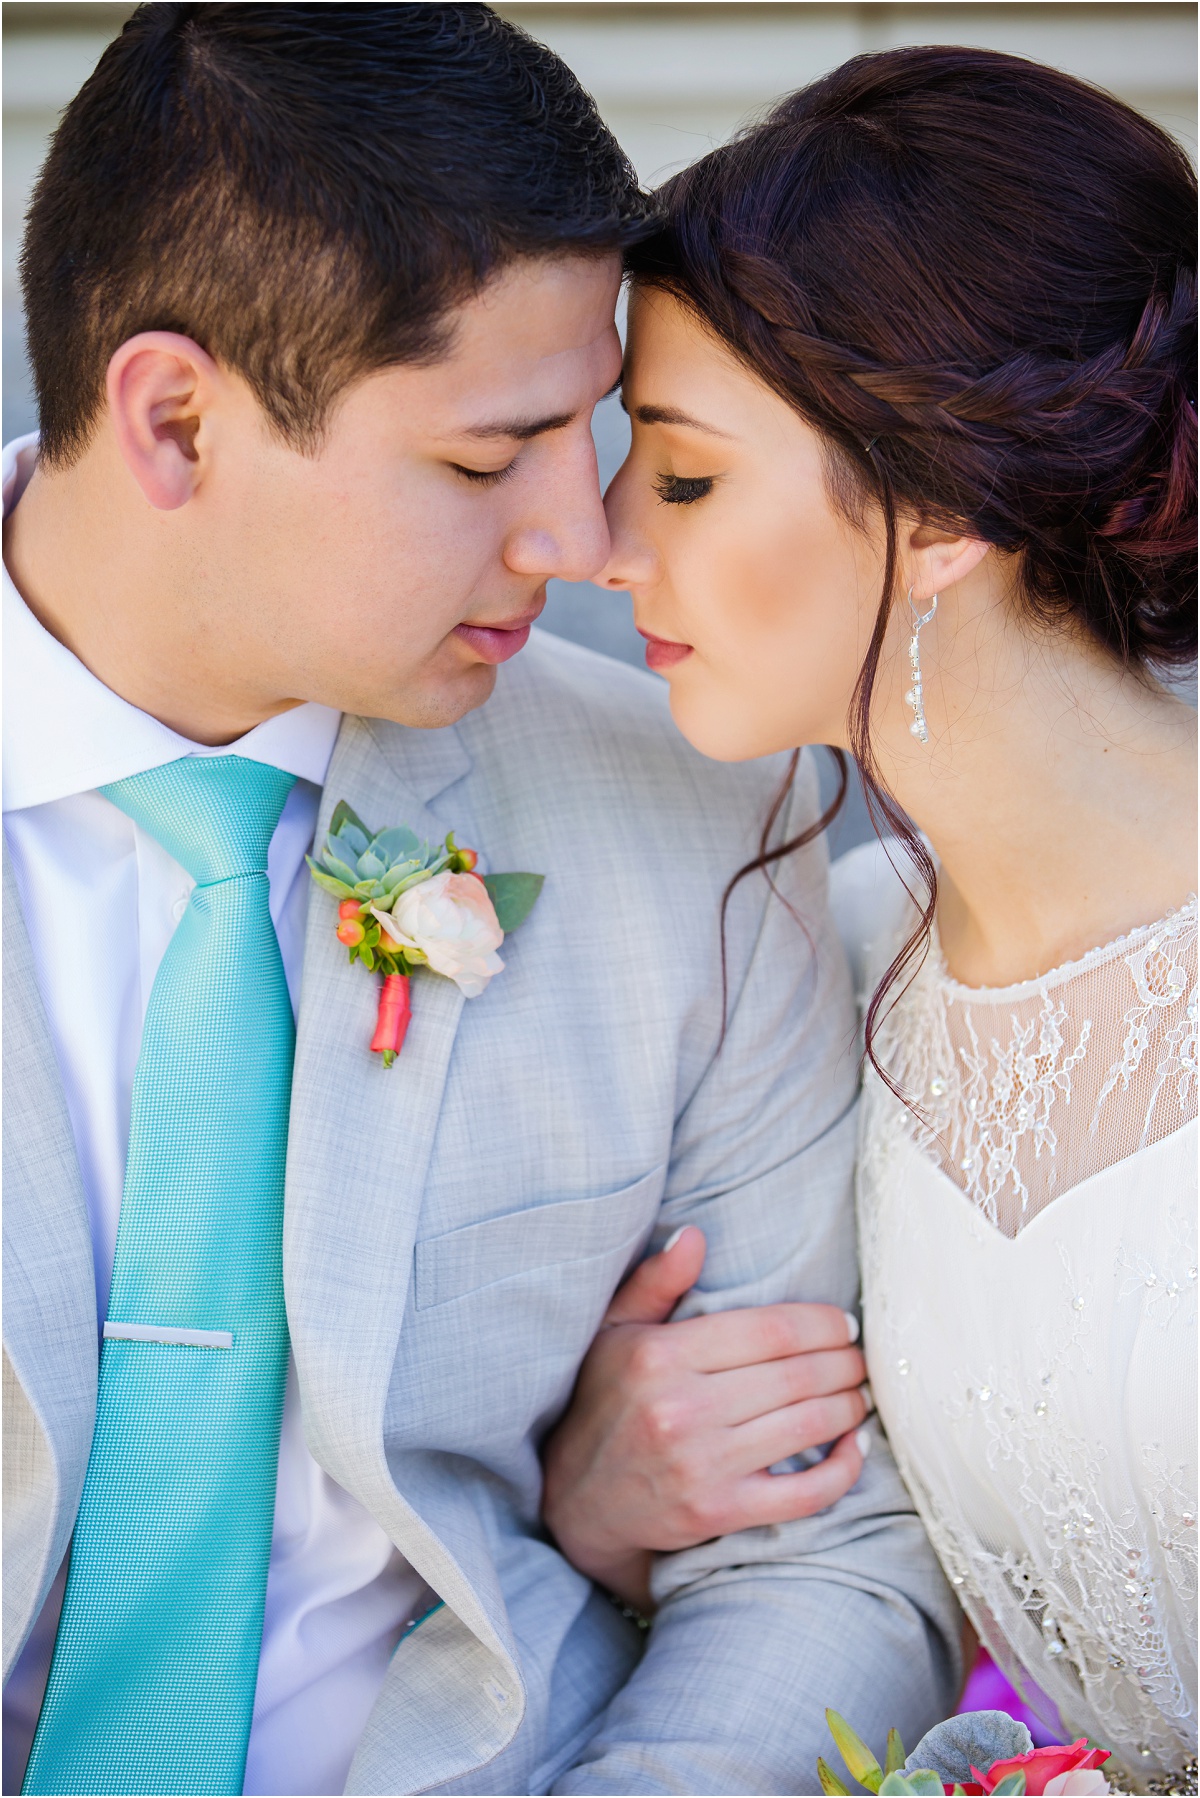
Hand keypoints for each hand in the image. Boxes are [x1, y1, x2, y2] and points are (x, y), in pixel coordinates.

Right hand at [541, 1227, 869, 1611]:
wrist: (577, 1500)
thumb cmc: (605, 1402)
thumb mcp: (615, 1331)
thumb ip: (656, 1281)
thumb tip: (693, 1235)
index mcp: (660, 1354)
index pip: (769, 1330)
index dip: (822, 1325)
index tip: (845, 1325)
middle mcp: (681, 1408)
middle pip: (796, 1376)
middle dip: (845, 1363)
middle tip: (862, 1359)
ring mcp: (701, 1465)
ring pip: (807, 1426)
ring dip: (849, 1406)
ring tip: (860, 1393)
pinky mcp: (718, 1513)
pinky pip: (804, 1493)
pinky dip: (842, 1468)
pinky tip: (854, 1446)